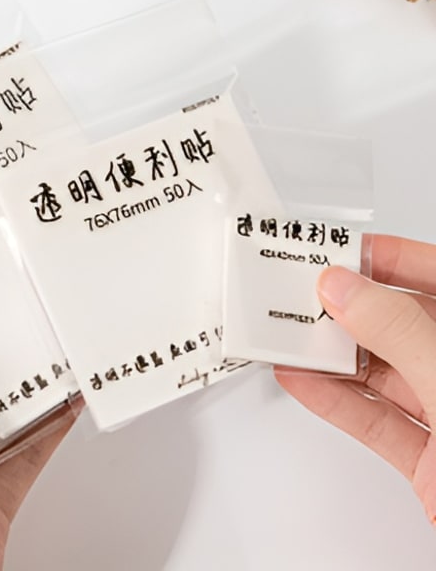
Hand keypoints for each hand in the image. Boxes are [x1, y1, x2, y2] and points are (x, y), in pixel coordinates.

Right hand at [276, 234, 435, 525]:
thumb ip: (400, 333)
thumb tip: (346, 290)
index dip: (393, 258)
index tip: (343, 249)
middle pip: (403, 325)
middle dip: (349, 307)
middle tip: (305, 290)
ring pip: (383, 372)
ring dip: (330, 354)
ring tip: (290, 331)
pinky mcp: (430, 462)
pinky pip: (372, 420)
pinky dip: (332, 399)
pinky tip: (301, 377)